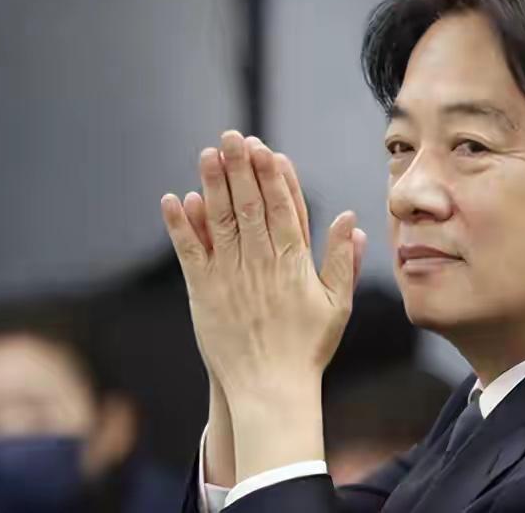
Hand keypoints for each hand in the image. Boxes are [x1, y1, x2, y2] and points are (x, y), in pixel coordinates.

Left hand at [162, 132, 365, 478]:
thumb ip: (342, 260)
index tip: (265, 147)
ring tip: (208, 153)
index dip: (272, 175)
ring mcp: (230, 276)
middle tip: (233, 135)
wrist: (270, 390)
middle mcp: (260, 263)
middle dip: (241, 167)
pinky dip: (180, 226)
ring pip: (220, 221)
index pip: (282, 208)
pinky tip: (173, 199)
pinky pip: (190, 253)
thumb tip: (350, 219)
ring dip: (213, 185)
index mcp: (293, 263)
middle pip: (249, 205)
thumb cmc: (307, 349)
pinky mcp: (203, 293)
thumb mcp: (336, 305)